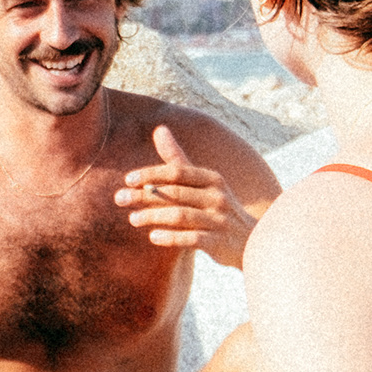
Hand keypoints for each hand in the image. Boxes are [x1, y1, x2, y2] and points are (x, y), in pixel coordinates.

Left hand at [116, 125, 245, 265]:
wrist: (251, 241)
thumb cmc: (217, 208)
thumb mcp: (202, 182)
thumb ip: (178, 159)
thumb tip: (159, 129)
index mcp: (212, 179)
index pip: (178, 171)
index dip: (152, 174)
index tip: (127, 179)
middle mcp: (217, 196)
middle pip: (175, 193)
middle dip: (145, 195)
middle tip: (119, 199)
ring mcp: (220, 220)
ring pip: (181, 215)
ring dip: (153, 216)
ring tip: (132, 219)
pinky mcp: (220, 243)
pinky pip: (193, 239)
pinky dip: (172, 237)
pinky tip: (153, 237)